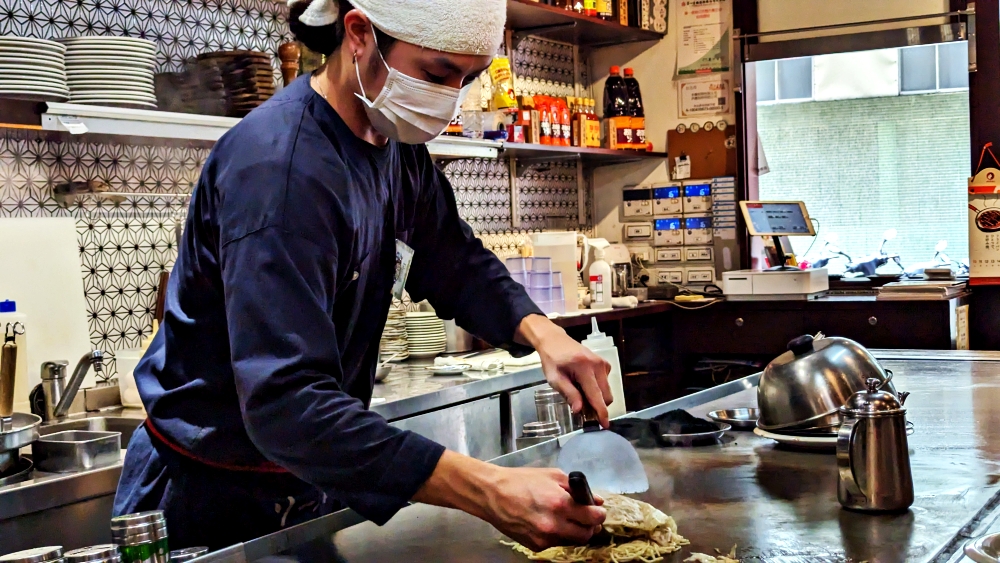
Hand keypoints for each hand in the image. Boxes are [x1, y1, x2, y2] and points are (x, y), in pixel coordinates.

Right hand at [482, 466, 605, 550]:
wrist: (492, 494)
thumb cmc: (521, 480)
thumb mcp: (552, 476)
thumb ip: (577, 488)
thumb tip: (596, 500)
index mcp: (560, 504)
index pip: (594, 517)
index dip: (599, 513)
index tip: (597, 510)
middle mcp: (554, 525)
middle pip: (586, 535)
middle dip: (590, 526)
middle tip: (586, 517)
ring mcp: (544, 538)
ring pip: (571, 541)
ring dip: (574, 531)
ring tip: (565, 518)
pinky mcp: (535, 545)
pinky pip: (555, 543)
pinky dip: (558, 534)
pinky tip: (549, 522)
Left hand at [517, 315, 612, 426]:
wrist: (555, 341)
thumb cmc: (552, 360)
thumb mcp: (555, 379)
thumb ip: (569, 394)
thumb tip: (579, 410)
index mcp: (584, 368)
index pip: (596, 395)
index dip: (601, 412)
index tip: (605, 425)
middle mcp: (598, 365)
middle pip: (606, 395)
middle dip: (597, 406)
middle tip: (582, 409)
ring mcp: (603, 363)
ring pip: (607, 390)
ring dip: (597, 398)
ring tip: (579, 393)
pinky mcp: (604, 364)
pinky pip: (605, 383)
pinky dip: (597, 389)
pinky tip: (584, 384)